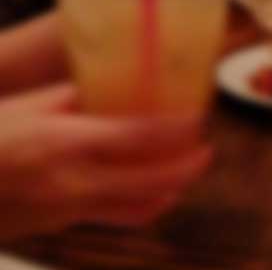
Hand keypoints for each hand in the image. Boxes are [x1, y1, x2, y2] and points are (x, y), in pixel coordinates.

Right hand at [0, 85, 211, 240]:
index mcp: (64, 142)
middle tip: (206, 149)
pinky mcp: (61, 225)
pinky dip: (144, 206)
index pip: (139, 137)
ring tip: (188, 169)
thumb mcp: (24, 106)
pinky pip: (115, 218)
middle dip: (187, 165)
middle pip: (151, 178)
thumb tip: (114, 86)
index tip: (199, 118)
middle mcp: (74, 181)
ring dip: (171, 188)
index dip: (177, 130)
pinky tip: (156, 194)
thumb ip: (72, 98)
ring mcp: (69, 208)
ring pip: (139, 205)